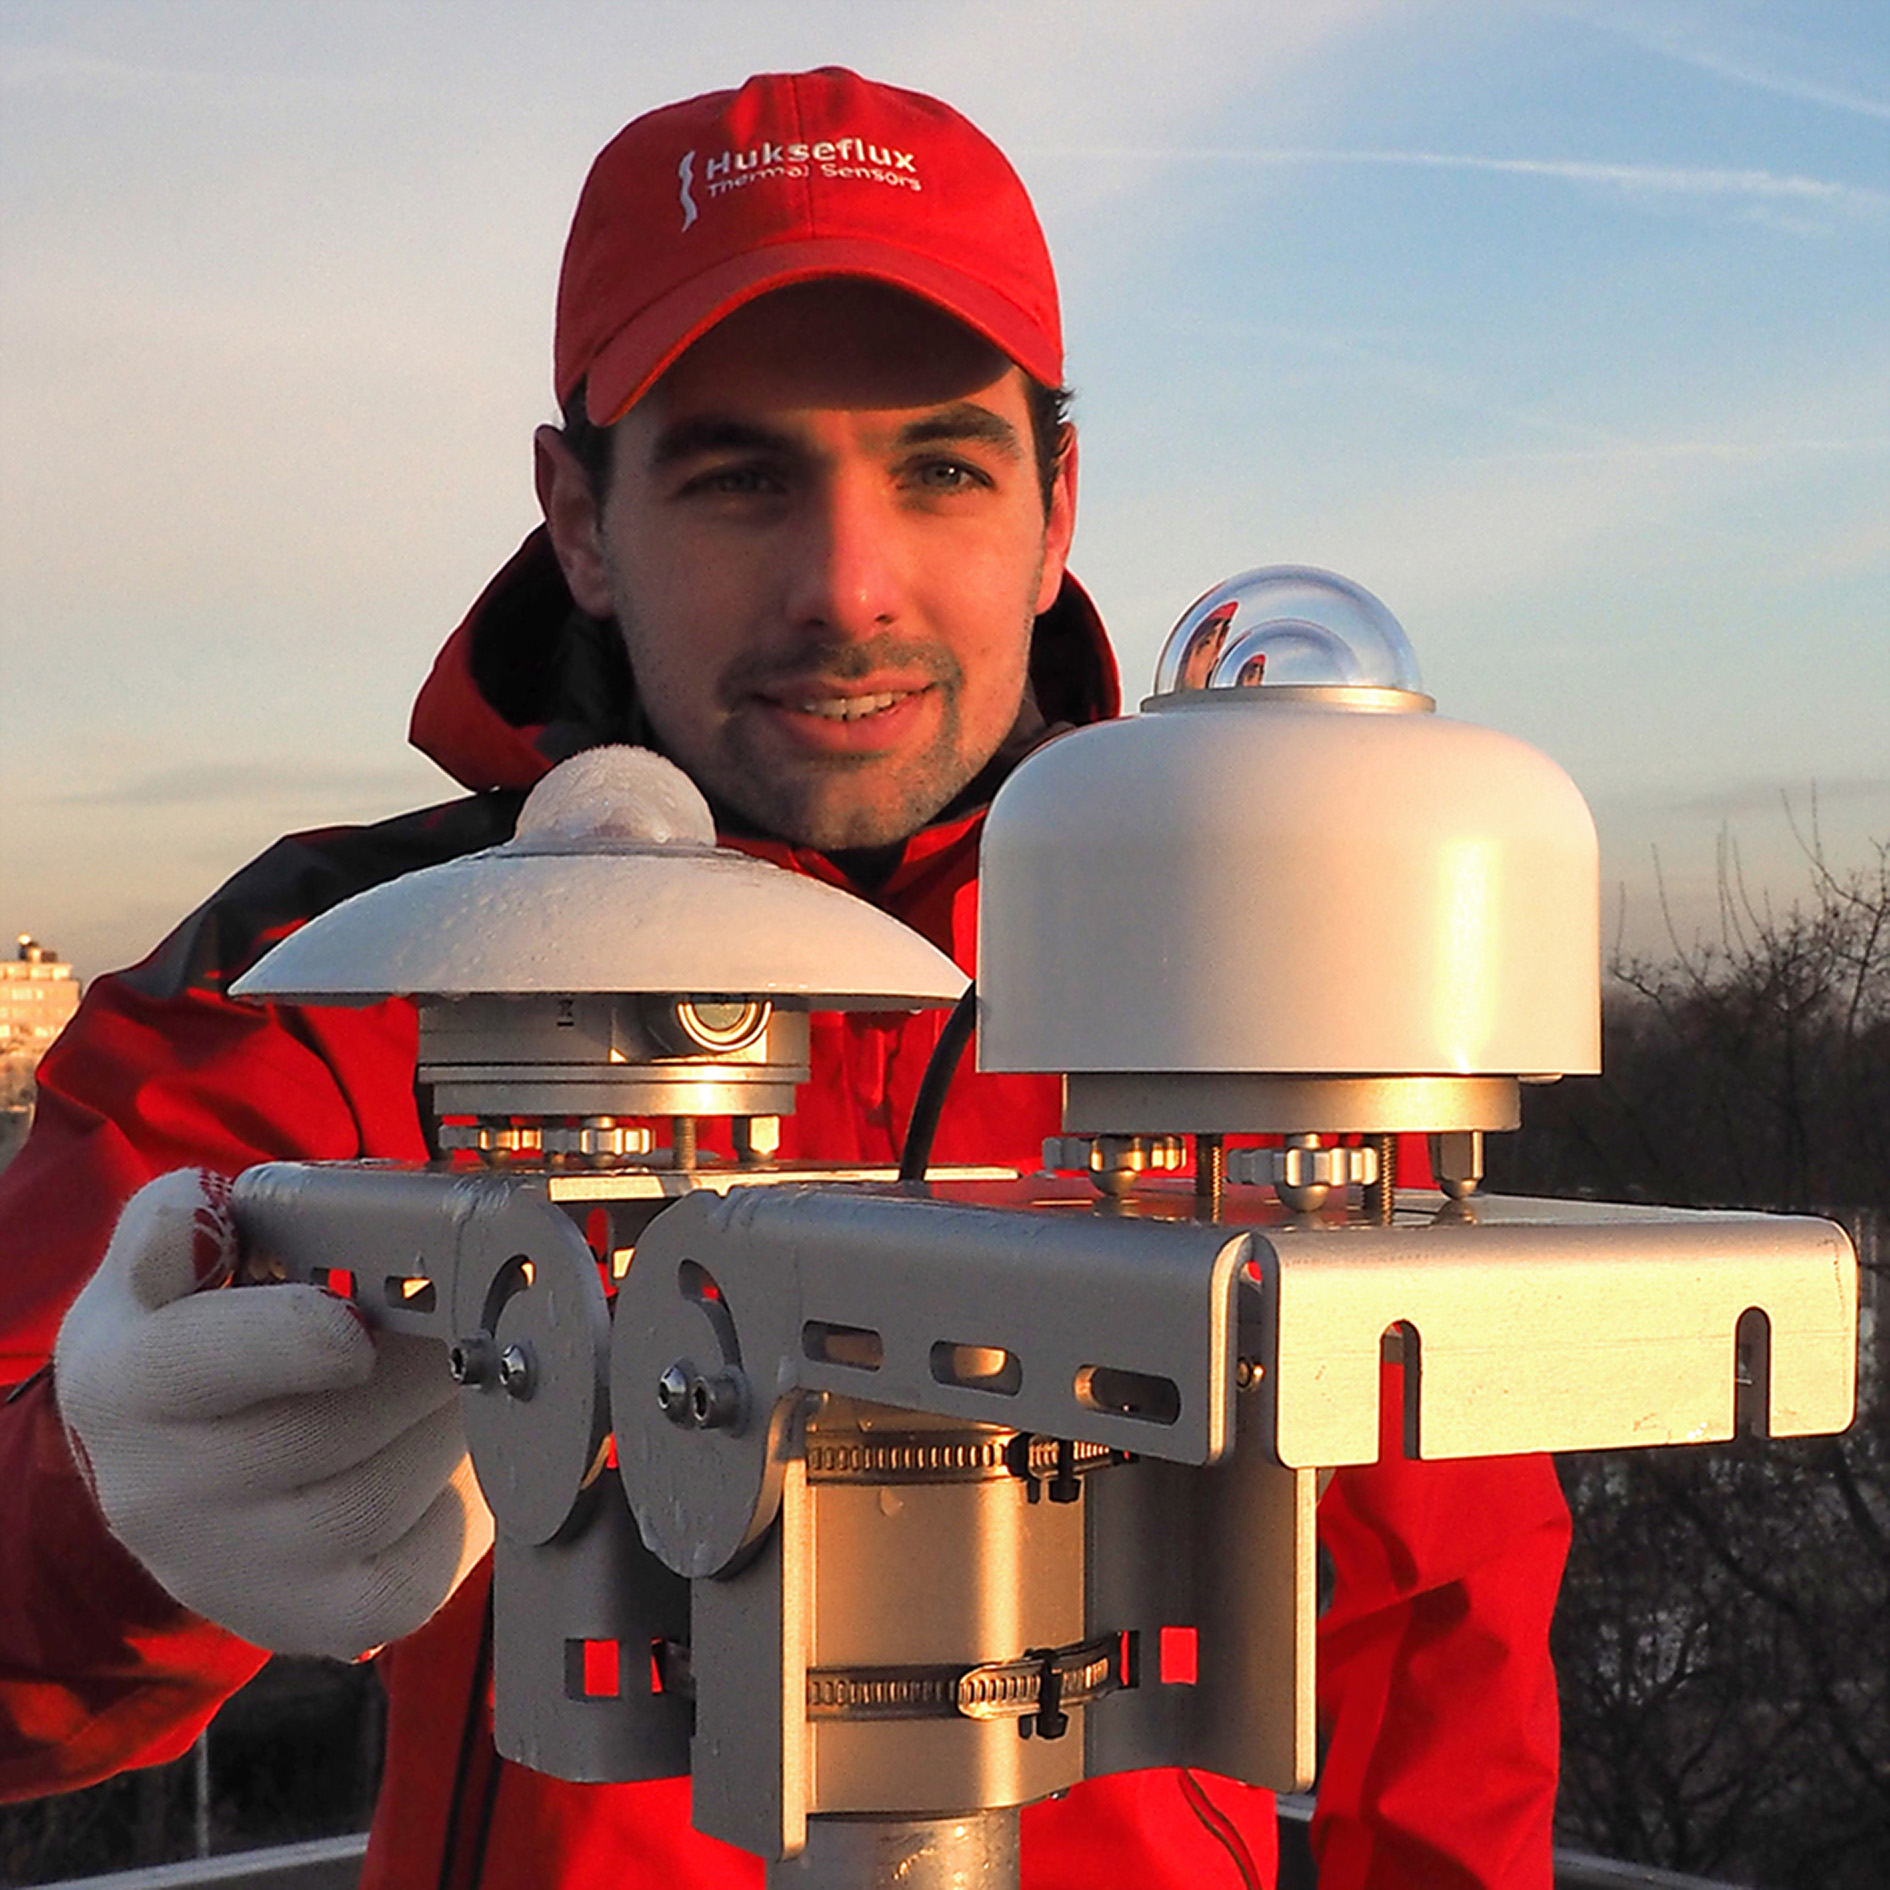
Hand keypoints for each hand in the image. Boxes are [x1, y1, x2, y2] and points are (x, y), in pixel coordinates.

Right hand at [53, 1170, 493, 1659]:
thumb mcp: (157, 1269)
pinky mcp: (307, 1623)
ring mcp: (234, 1573)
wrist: (167, 1475)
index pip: (202, 1364)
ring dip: (451, 1429)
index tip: (358, 1325)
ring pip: (381, 1501)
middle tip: (471, 1328)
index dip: (290, 1341)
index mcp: (129, 1382)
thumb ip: (181, 1219)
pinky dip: (461, 1512)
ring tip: (469, 1381)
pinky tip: (459, 1459)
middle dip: (419, 1368)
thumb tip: (210, 1205)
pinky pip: (415, 1579)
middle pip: (325, 1432)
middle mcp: (164, 1494)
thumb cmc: (187, 1344)